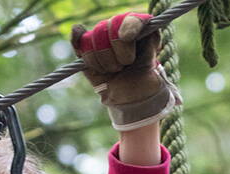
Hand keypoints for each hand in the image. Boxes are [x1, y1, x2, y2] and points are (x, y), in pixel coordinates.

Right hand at [71, 13, 180, 130]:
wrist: (131, 97)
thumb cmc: (144, 79)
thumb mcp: (153, 60)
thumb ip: (151, 41)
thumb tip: (146, 26)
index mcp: (137, 28)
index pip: (130, 20)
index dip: (128, 26)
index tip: (128, 37)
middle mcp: (118, 28)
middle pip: (108, 29)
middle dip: (115, 53)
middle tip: (124, 66)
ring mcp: (102, 38)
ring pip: (93, 40)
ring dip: (103, 62)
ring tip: (114, 70)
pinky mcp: (88, 50)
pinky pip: (79, 39)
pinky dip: (76, 39)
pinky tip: (78, 37)